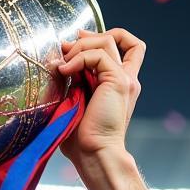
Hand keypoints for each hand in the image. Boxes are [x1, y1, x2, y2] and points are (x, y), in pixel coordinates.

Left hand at [58, 28, 144, 167]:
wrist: (93, 153)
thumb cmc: (80, 136)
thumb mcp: (75, 98)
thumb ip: (76, 75)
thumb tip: (64, 52)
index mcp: (119, 83)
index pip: (127, 48)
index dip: (105, 36)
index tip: (79, 44)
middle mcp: (126, 78)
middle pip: (118, 37)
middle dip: (88, 37)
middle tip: (66, 50)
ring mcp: (125, 79)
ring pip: (107, 41)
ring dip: (80, 47)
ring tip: (63, 65)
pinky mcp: (118, 81)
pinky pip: (98, 55)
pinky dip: (78, 58)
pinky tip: (64, 72)